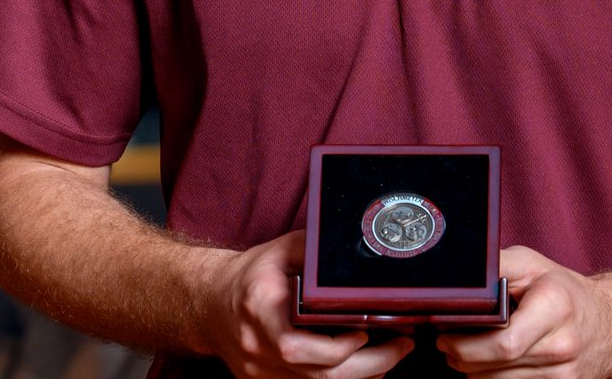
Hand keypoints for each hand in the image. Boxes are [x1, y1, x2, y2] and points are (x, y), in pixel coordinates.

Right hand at [200, 230, 414, 378]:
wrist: (209, 302)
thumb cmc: (251, 273)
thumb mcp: (282, 250)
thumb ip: (316, 251)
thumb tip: (358, 245)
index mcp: (260, 309)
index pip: (297, 345)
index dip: (337, 347)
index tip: (368, 329)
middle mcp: (257, 347)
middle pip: (318, 376)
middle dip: (368, 366)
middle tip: (402, 347)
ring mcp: (259, 372)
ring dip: (361, 376)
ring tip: (393, 357)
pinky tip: (364, 368)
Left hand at [437, 246, 611, 378]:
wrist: (609, 325)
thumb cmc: (563, 290)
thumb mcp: (531, 264)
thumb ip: (497, 266)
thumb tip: (459, 275)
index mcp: (554, 307)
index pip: (504, 342)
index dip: (467, 344)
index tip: (446, 333)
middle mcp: (562, 346)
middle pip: (496, 368)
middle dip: (462, 358)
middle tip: (446, 344)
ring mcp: (564, 376)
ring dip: (474, 372)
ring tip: (463, 353)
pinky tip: (487, 365)